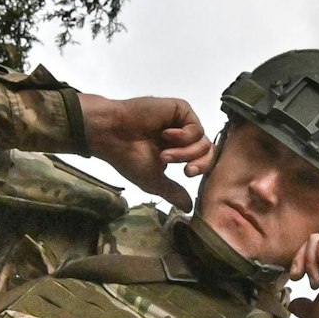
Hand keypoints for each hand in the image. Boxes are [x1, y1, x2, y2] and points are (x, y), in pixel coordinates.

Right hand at [79, 93, 213, 210]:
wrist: (110, 134)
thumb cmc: (127, 156)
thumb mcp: (153, 180)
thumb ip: (173, 192)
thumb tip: (189, 208)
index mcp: (177, 149)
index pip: (203, 160)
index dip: (201, 168)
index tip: (187, 174)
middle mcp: (182, 135)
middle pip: (208, 151)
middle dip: (198, 163)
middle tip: (185, 170)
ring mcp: (181, 121)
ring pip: (203, 141)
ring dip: (185, 152)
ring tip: (164, 154)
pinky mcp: (180, 109)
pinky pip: (196, 127)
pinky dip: (183, 136)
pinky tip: (164, 134)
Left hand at [288, 232, 318, 317]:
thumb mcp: (312, 312)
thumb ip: (303, 305)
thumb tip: (293, 305)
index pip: (311, 254)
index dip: (298, 262)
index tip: (295, 278)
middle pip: (311, 243)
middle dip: (299, 258)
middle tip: (297, 277)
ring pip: (317, 239)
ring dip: (310, 260)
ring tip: (317, 281)